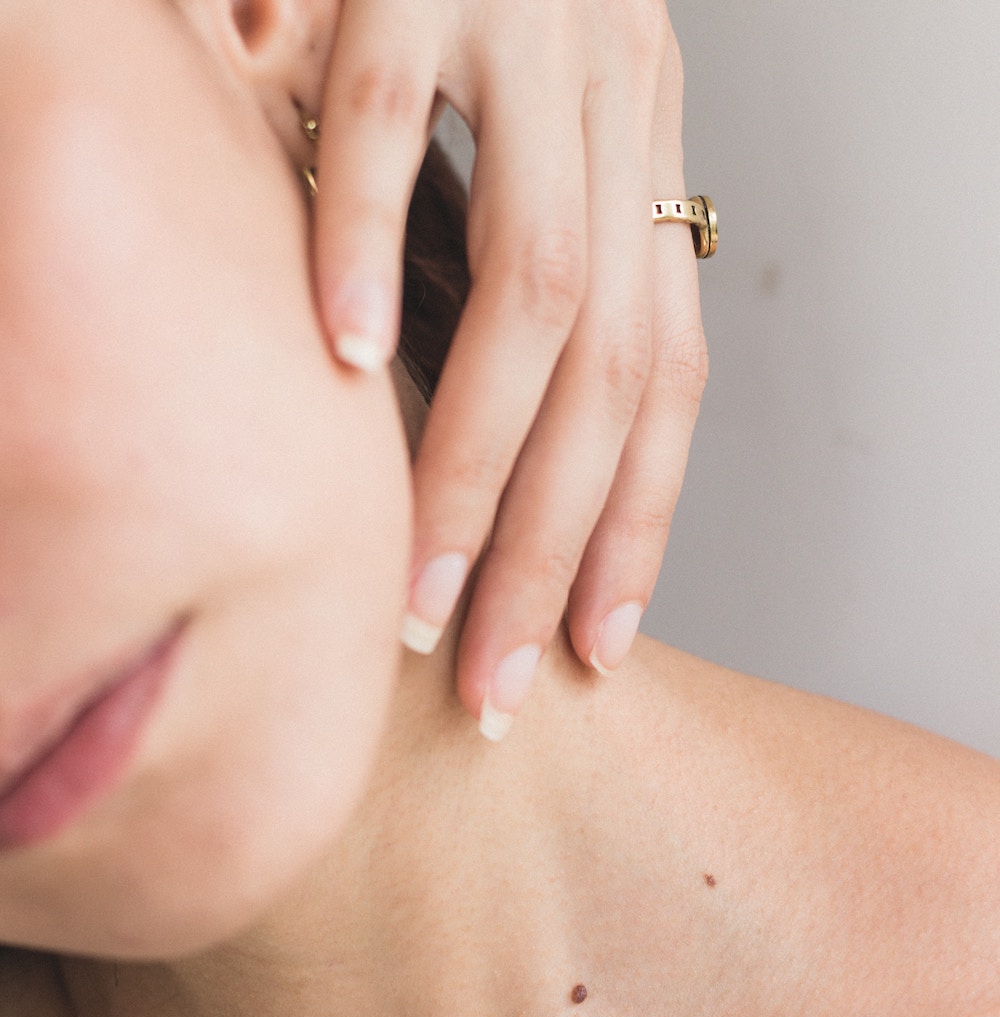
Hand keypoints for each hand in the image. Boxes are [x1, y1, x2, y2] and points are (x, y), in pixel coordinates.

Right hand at [312, 0, 707, 736]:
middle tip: (500, 682)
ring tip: (426, 589)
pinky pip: (389, 119)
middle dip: (557, 546)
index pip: (668, 379)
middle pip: (612, 371)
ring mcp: (532, 29)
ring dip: (473, 459)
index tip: (596, 648)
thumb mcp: (532, 127)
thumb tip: (469, 409)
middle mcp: (619, 106)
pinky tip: (338, 366)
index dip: (640, 524)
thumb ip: (519, 251)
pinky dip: (362, 244)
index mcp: (646, 155)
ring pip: (532, 283)